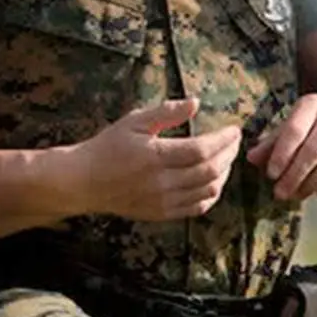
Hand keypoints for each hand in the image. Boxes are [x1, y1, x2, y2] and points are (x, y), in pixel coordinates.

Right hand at [61, 97, 242, 220]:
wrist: (82, 181)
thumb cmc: (107, 147)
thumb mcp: (134, 122)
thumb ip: (166, 113)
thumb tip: (195, 102)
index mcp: (155, 156)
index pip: (202, 149)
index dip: (223, 140)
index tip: (234, 130)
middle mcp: (161, 182)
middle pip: (210, 170)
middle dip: (229, 155)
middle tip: (234, 142)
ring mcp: (162, 201)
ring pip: (207, 190)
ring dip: (223, 174)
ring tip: (227, 159)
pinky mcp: (161, 213)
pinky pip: (197, 208)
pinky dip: (211, 195)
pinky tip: (214, 181)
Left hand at [246, 94, 316, 201]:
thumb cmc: (313, 126)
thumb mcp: (293, 125)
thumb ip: (272, 142)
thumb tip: (251, 159)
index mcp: (311, 104)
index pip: (294, 130)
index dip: (281, 154)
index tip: (270, 175)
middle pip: (312, 151)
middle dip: (294, 176)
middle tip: (280, 194)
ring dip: (311, 185)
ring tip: (296, 196)